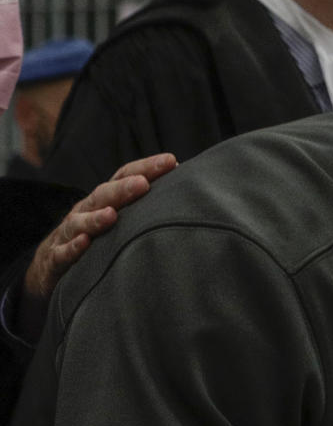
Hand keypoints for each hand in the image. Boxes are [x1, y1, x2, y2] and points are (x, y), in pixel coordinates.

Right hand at [24, 153, 176, 299]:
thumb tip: (188, 191)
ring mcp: (70, 233)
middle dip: (123, 189)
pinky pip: (62, 252)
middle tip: (143, 184)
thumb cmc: (98, 236)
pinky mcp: (56, 258)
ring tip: (112, 215)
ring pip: (79, 222)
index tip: (172, 162)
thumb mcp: (121, 218)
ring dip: (96, 218)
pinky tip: (85, 243)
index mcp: (106, 199)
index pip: (125, 176)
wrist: (51, 263)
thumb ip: (147, 205)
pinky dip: (73, 248)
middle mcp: (87, 210)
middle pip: (103, 195)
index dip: (147, 167)